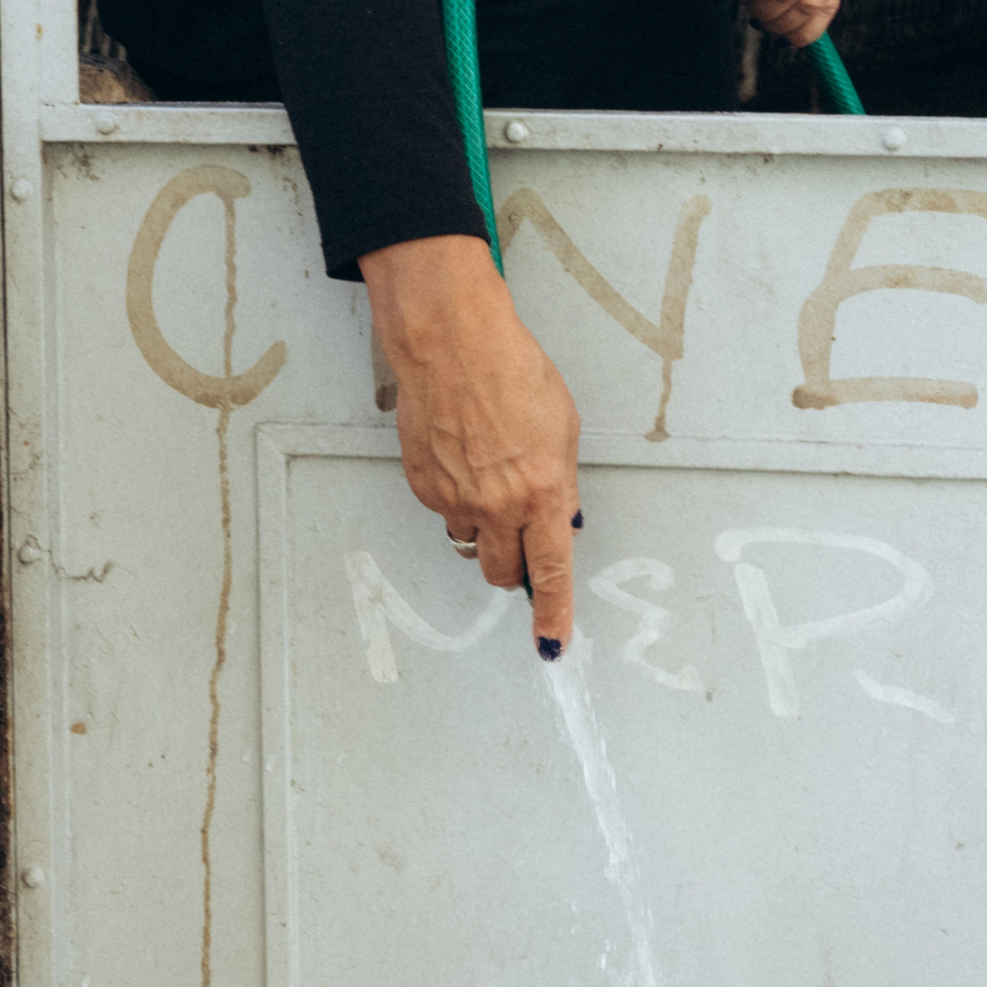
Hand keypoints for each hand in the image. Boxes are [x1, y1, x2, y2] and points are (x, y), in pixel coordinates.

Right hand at [359, 232, 580, 651]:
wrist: (452, 345)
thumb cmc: (512, 373)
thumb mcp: (563, 430)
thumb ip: (562, 486)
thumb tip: (561, 523)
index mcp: (540, 494)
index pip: (549, 573)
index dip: (552, 613)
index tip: (551, 641)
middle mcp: (495, 506)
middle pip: (500, 572)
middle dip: (513, 565)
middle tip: (520, 536)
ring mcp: (453, 499)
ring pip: (469, 541)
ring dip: (483, 528)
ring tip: (489, 476)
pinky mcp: (422, 485)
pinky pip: (444, 510)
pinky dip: (456, 496)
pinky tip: (463, 455)